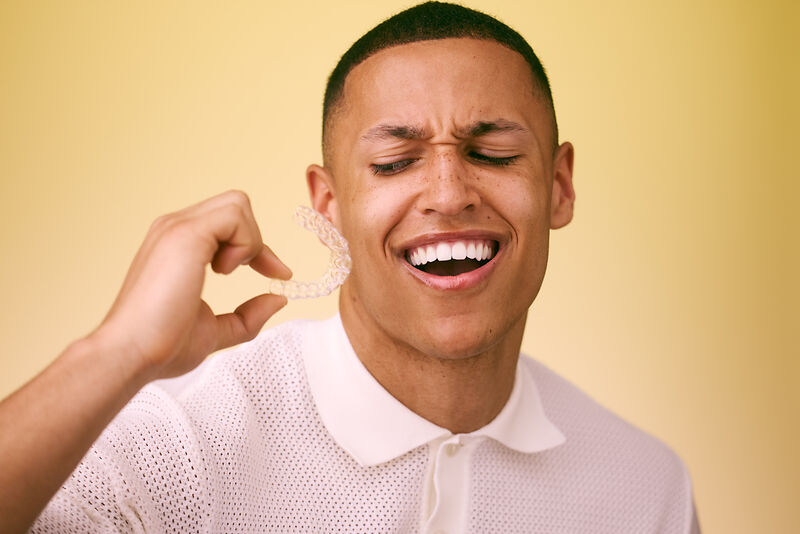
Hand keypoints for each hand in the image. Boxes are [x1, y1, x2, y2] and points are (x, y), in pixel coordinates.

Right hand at [94, 190, 291, 380]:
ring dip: (249, 240)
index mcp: (179, 244)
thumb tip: (278, 299)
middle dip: (256, 238)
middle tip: (260, 271)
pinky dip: (245, 243)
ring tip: (226, 273)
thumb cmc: (162, 345)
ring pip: (238, 204)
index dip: (257, 245)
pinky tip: (223, 271)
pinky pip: (235, 215)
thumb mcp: (215, 330)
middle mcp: (175, 228)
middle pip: (236, 205)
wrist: (131, 354)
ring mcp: (177, 228)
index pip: (229, 222)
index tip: (277, 274)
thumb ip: (247, 315)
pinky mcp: (185, 235)